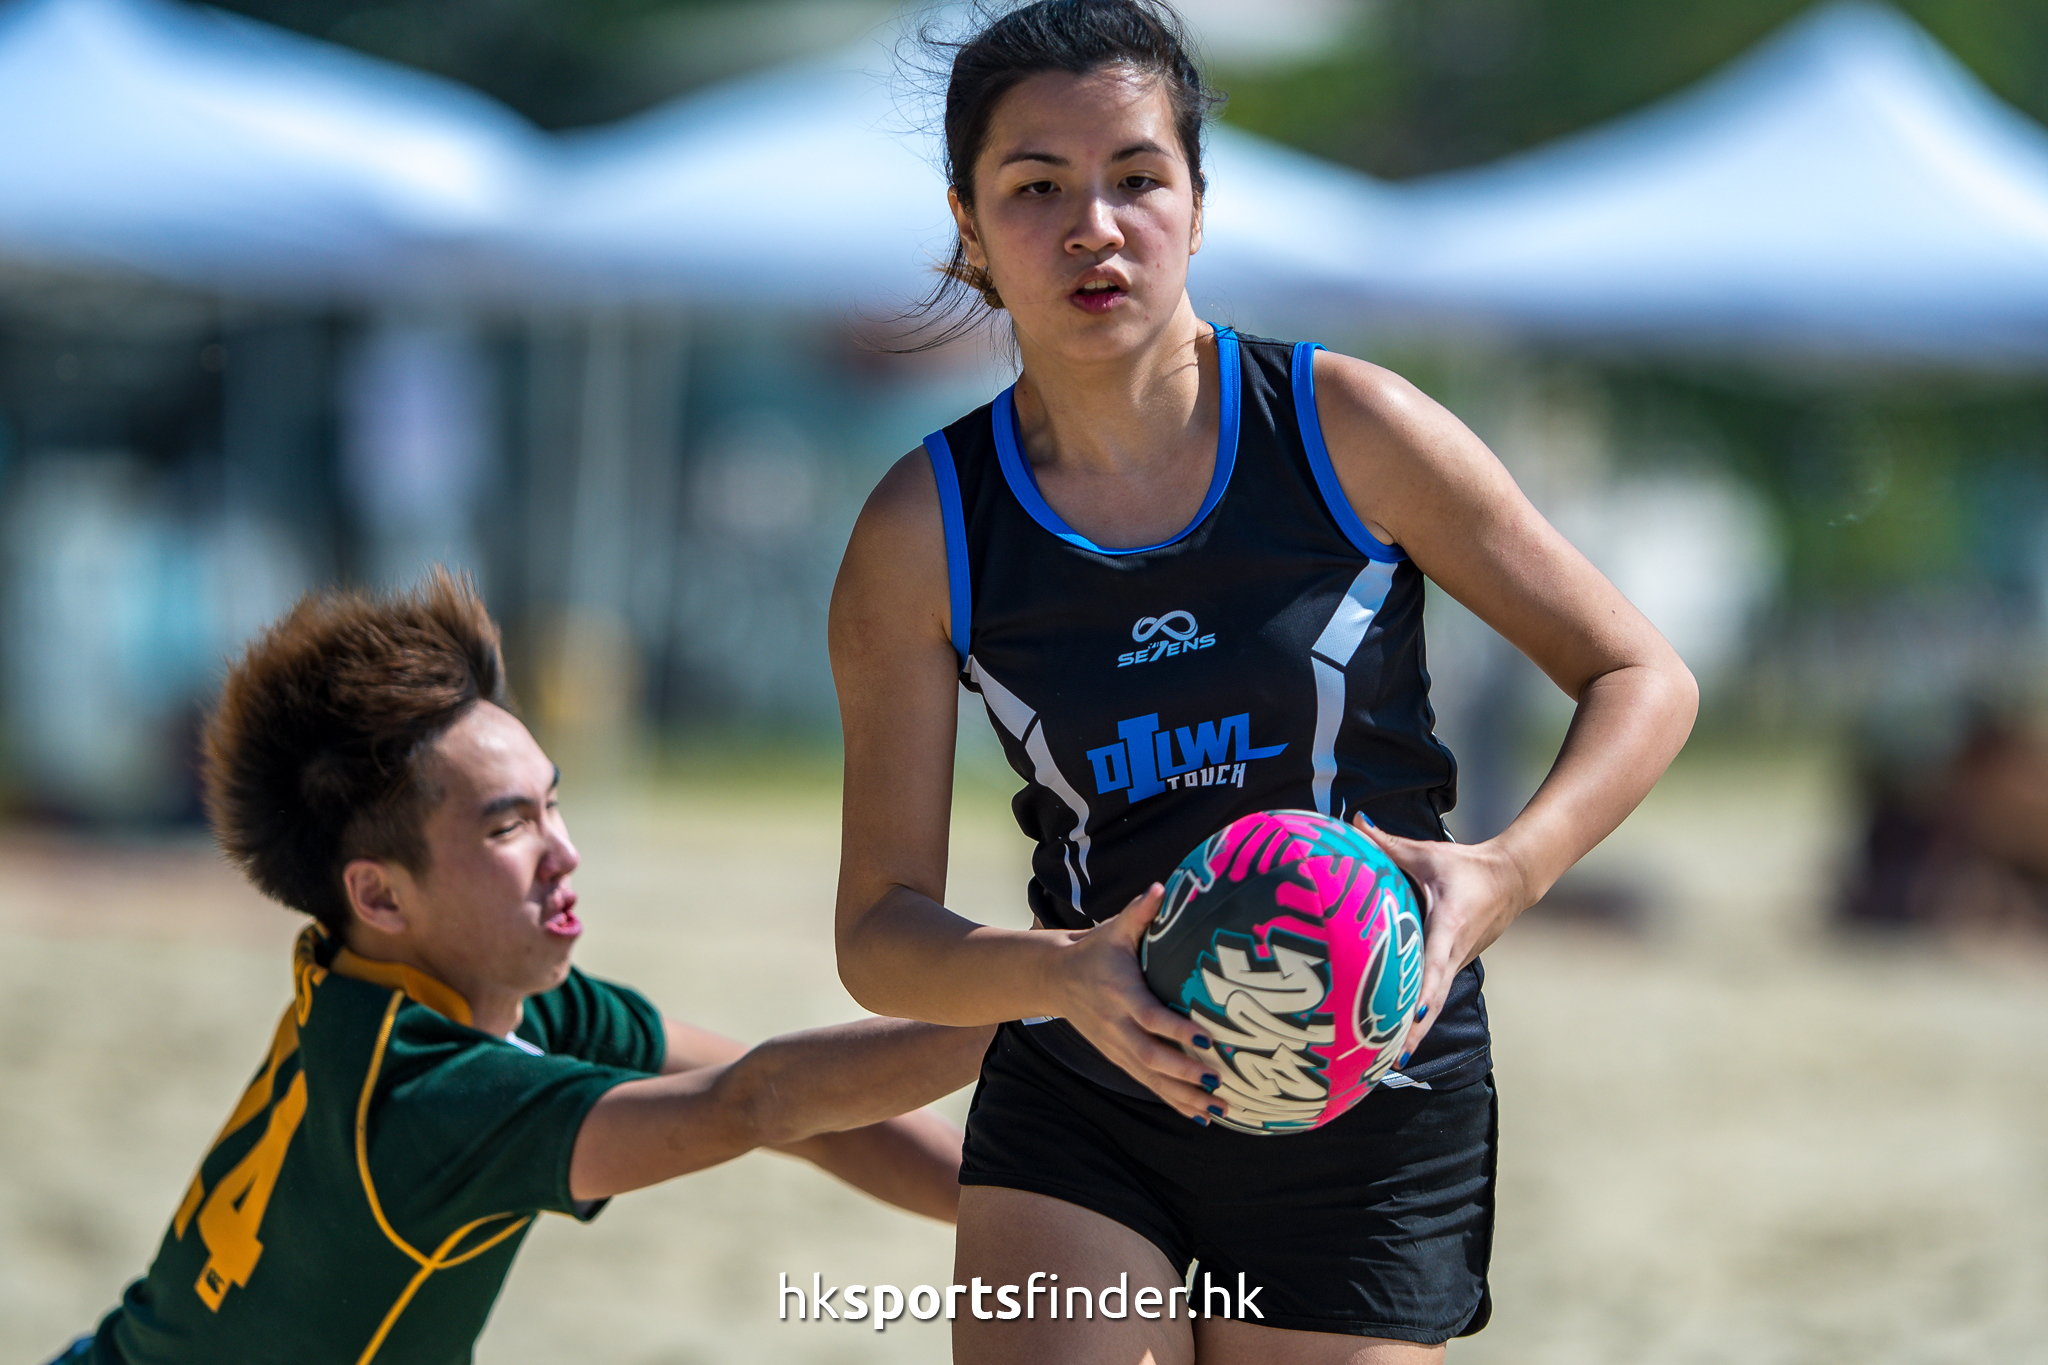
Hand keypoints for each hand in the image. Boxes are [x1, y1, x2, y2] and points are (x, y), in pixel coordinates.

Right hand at [1044, 885, 1224, 1122]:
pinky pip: (1148, 1084)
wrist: (1055, 978)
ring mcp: (1117, 1047)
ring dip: (1186, 1096)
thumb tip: (1160, 888)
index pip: (1150, 1017)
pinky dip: (1174, 1101)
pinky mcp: (1119, 1058)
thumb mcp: (1114, 929)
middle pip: (1152, 1057)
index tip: (1209, 1040)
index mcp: (1120, 994)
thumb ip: (1140, 913)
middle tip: (1219, 1081)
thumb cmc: (1096, 949)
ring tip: (1220, 1109)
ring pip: (1152, 1078)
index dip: (1178, 1031)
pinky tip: (1201, 1116)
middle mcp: (1117, 1026)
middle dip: (1186, 1072)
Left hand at [1351, 815, 1530, 1060]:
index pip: (1437, 962)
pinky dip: (1419, 1018)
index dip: (1425, 988)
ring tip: (1388, 1062)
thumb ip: (1388, 843)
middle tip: (1391, 1059)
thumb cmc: (1465, 866)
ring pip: (1435, 1003)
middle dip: (1414, 1029)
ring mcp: (1458, 962)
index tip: (1413, 1014)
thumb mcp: (1426, 852)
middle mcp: (1455, 951)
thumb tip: (1352, 822)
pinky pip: (1435, 995)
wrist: (1512, 879)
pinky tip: (1397, 1039)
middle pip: (1434, 998)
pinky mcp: (1455, 965)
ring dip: (1416, 1031)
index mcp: (1449, 925)